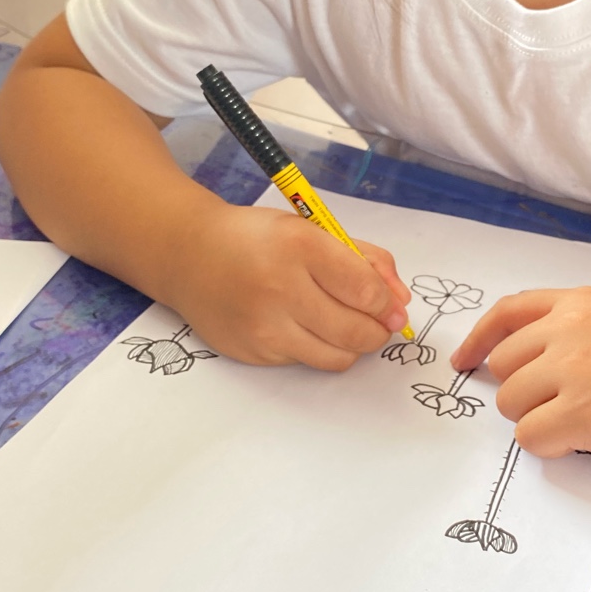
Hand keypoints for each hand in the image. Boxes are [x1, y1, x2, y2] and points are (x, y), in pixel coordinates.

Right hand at [168, 201, 410, 369]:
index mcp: (300, 246)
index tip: (391, 304)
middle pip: (357, 331)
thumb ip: (364, 259)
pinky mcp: (254, 353)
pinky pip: (307, 361)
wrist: (190, 255)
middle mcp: (280, 289)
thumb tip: (400, 301)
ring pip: (338, 357)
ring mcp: (264, 327)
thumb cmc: (259, 239)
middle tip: (377, 322)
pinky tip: (303, 325)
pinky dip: (317, 347)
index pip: (366, 291)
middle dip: (378, 330)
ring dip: (353, 345)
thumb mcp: (313, 230)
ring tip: (344, 324)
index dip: (388, 303)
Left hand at [451, 286, 590, 467]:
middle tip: (562, 408)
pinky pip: (531, 438)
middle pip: (503, 367)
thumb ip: (576, 331)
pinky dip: (551, 447)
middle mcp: (570, 329)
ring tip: (584, 424)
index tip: (465, 362)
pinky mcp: (581, 415)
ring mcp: (574, 371)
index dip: (478, 341)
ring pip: (511, 404)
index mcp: (581, 302)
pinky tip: (587, 442)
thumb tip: (525, 364)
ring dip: (537, 421)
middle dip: (523, 393)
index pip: (507, 313)